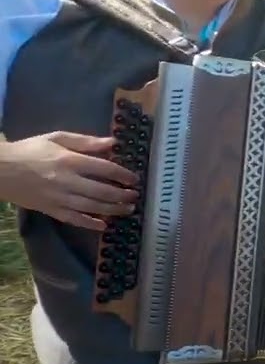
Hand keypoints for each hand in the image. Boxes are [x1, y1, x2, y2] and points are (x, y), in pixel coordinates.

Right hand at [0, 132, 138, 230]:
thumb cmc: (30, 150)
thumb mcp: (56, 138)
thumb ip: (85, 141)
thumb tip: (113, 142)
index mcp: (69, 160)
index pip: (104, 168)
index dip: (123, 174)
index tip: (134, 179)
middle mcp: (66, 181)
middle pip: (101, 191)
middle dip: (122, 195)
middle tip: (135, 197)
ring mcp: (58, 198)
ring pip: (91, 207)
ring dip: (113, 210)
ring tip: (128, 209)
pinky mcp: (50, 210)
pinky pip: (73, 219)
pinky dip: (90, 223)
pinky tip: (103, 225)